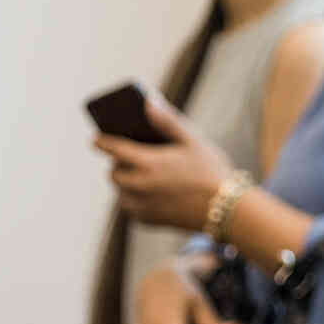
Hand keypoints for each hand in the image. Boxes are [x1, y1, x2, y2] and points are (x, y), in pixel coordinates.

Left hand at [95, 94, 234, 230]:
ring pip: (121, 191)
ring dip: (127, 182)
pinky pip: (132, 207)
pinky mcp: (148, 221)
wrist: (228, 210)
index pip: (113, 149)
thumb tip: (146, 103)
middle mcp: (139, 187)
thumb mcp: (192, 141)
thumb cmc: (212, 171)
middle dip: (119, 164)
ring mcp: (142, 206)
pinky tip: (153, 191)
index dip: (102, 142)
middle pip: (114, 172)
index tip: (95, 139)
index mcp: (147, 163)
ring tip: (143, 174)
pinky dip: (136, 198)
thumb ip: (167, 121)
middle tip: (131, 156)